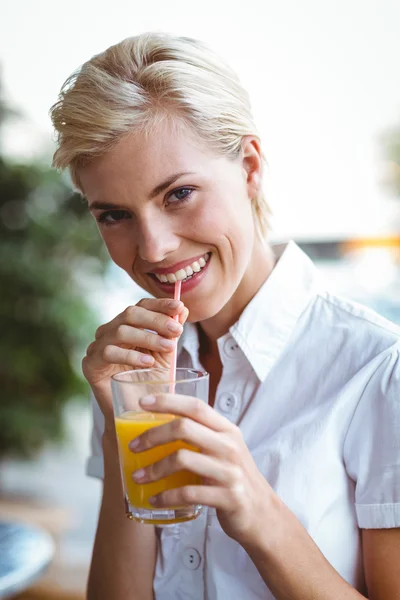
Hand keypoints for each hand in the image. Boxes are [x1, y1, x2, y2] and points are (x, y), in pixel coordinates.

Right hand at [82, 299, 187, 423]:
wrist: (135, 413)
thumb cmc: (150, 381)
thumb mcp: (165, 354)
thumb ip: (171, 332)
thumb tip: (182, 308)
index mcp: (126, 325)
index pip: (141, 305)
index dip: (160, 304)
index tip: (179, 307)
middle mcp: (109, 331)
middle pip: (130, 314)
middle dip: (156, 320)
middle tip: (176, 330)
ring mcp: (97, 346)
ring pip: (120, 331)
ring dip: (147, 337)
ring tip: (167, 347)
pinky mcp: (90, 364)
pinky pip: (108, 352)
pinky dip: (130, 355)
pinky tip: (147, 362)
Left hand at [129, 393, 274, 545]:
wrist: (262, 512)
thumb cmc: (234, 477)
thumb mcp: (224, 449)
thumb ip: (201, 435)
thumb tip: (159, 425)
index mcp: (227, 430)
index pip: (196, 406)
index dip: (168, 401)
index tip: (142, 403)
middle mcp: (229, 446)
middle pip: (184, 428)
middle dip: (153, 435)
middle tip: (133, 446)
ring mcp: (229, 471)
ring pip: (182, 459)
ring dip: (154, 469)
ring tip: (138, 477)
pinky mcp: (227, 497)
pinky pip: (188, 493)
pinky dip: (166, 496)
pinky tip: (155, 499)